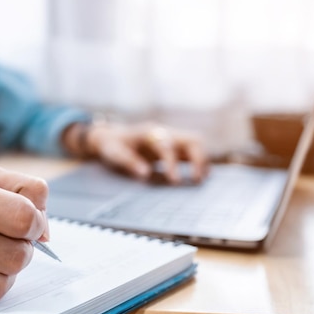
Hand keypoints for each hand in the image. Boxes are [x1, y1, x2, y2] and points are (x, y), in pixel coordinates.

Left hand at [75, 121, 208, 183]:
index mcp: (148, 133)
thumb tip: (145, 174)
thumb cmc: (112, 146)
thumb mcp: (114, 154)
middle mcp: (163, 132)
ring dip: (202, 160)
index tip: (175, 181)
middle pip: (191, 139)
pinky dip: (200, 161)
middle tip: (196, 180)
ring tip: (200, 180)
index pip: (166, 146)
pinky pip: (193, 149)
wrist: (111, 136)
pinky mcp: (174, 144)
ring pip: (196, 142)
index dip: (172, 163)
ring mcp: (171, 136)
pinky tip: (199, 176)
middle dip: (198, 159)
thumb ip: (129, 162)